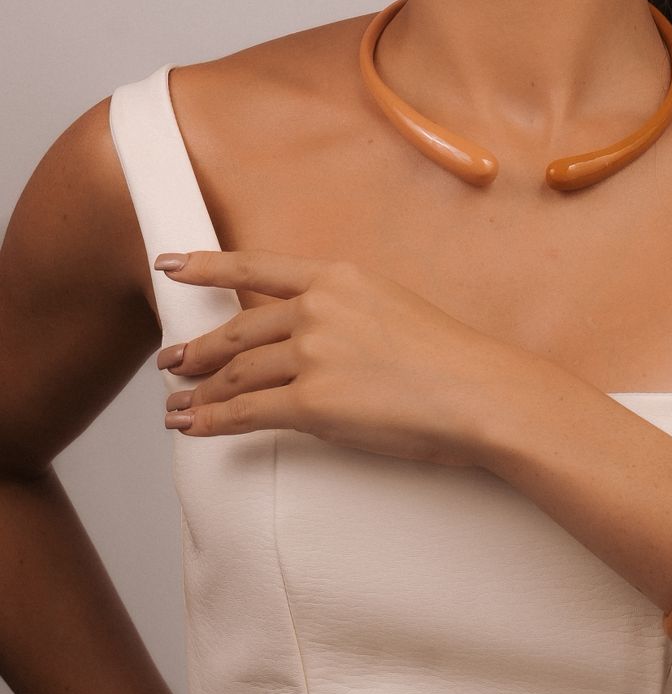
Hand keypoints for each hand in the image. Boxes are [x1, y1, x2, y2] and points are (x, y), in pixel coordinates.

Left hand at [154, 249, 519, 466]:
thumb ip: (344, 312)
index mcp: (339, 277)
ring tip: (178, 405)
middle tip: (171, 361)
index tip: (170, 264)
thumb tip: (305, 336)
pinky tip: (192, 429)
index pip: (256, 268)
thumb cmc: (449, 359)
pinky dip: (212, 423)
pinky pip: (247, 413)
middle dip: (197, 350)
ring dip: (200, 393)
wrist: (478, 392)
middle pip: (239, 330)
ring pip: (238, 374)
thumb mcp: (392, 306)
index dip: (206, 266)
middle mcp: (318, 309)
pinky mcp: (313, 403)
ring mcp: (313, 354)